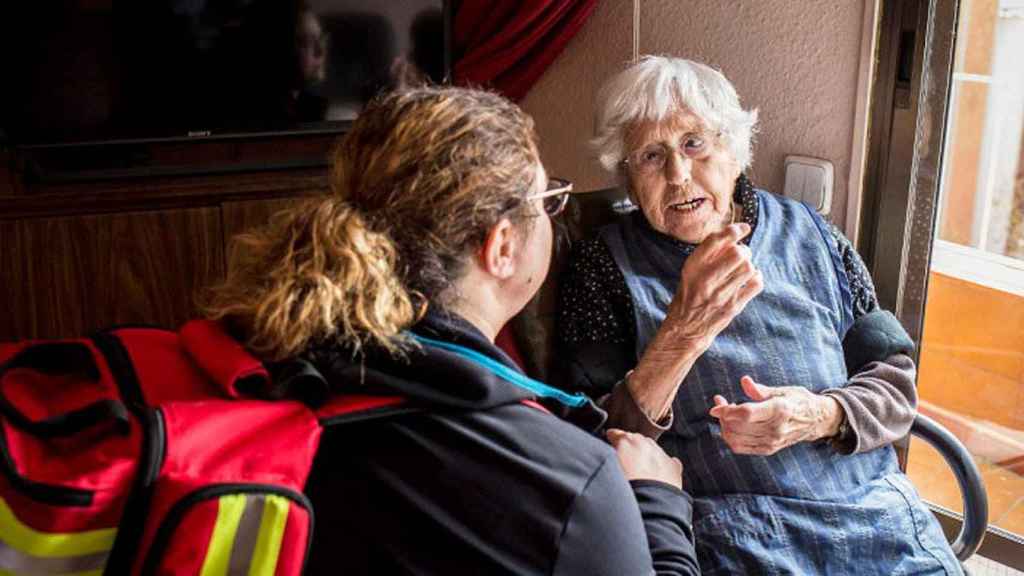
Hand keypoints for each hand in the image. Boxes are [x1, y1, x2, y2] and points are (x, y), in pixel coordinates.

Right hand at [606, 428, 683, 488]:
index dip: (612, 438)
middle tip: (624, 461)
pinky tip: (660, 475)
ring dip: (646, 457)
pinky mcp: (673, 467)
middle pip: (636, 440)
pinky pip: (669, 462)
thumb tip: (606, 459)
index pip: (616, 434)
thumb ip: (607, 460)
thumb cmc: (625, 489)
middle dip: (630, 448)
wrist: (649, 504)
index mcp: (626, 441)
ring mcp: (661, 454)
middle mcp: (645, 444)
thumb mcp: (607, 470)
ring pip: (652, 450)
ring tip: (640, 472)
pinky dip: (663, 466)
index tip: (610, 440)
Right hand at [660, 223, 762, 352]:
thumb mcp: (690, 271)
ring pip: (748, 268)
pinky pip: (755, 284)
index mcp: (692, 267)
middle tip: (740, 255)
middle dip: (743, 251)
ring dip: (749, 265)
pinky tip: (749, 279)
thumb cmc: (690, 295)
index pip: (715, 241)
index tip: (743, 228)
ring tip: (744, 269)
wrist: (685, 329)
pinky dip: (756, 278)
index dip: (733, 230)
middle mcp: (705, 280)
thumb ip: (708, 254)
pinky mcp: (733, 307)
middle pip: (737, 254)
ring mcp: (720, 295)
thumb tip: (735, 232)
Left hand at [708, 376, 842, 455]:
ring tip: (726, 413)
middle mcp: (775, 429)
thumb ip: (760, 390)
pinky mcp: (768, 449)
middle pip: (737, 427)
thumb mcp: (782, 390)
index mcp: (780, 411)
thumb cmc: (798, 400)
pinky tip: (731, 424)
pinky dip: (730, 436)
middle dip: (723, 416)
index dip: (727, 410)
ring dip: (725, 426)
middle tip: (721, 403)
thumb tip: (744, 381)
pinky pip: (741, 447)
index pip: (746, 414)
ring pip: (736, 439)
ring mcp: (772, 442)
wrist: (817, 420)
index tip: (717, 403)